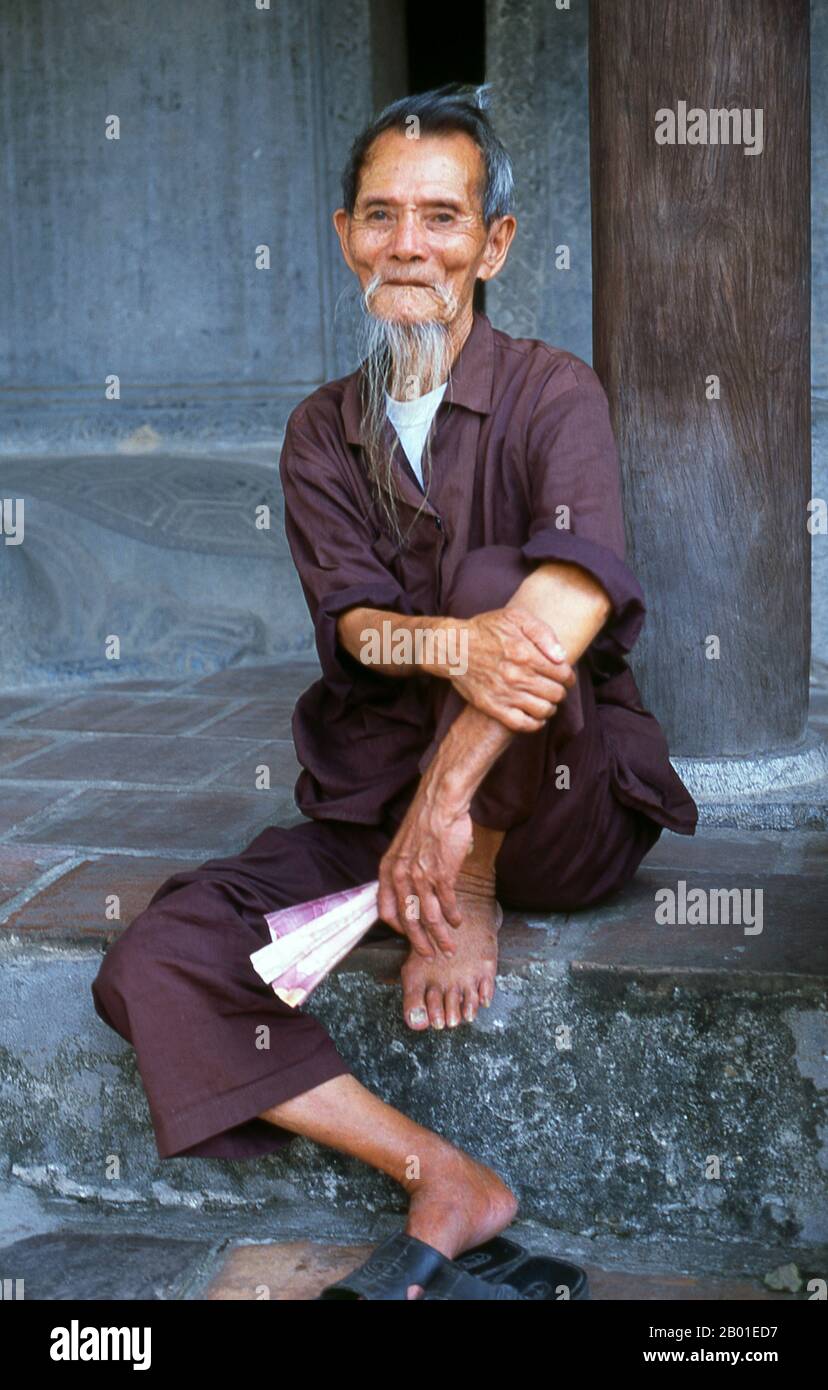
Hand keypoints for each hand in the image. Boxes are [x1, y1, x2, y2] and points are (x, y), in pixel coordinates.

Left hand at [377, 790, 473, 958]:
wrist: (440, 802)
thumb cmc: (425, 820)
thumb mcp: (404, 846)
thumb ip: (405, 868)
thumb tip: (414, 887)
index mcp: (387, 870)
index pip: (385, 910)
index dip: (397, 927)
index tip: (407, 935)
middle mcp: (400, 877)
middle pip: (408, 921)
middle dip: (420, 942)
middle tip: (429, 955)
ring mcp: (421, 877)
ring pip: (429, 918)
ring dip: (441, 936)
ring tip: (449, 948)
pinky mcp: (441, 874)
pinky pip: (447, 904)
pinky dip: (453, 916)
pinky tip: (458, 921)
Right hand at [448, 606, 576, 730]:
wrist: (452, 647)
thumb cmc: (485, 630)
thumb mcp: (515, 617)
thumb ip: (543, 633)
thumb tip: (561, 657)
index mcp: (526, 654)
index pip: (563, 674)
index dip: (568, 676)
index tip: (564, 675)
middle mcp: (517, 676)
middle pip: (556, 693)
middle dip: (560, 690)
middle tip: (555, 687)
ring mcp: (505, 694)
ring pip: (544, 710)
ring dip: (550, 707)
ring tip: (546, 700)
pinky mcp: (493, 707)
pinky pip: (523, 724)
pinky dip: (535, 723)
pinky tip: (536, 715)